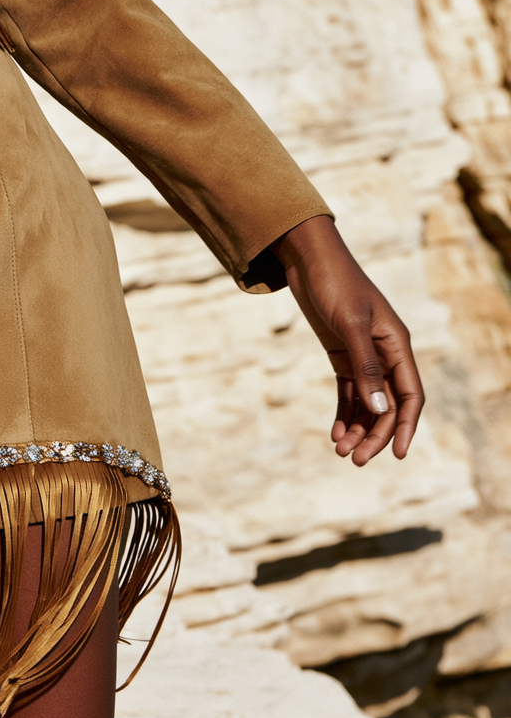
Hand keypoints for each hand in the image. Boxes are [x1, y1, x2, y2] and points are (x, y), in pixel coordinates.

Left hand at [270, 215, 423, 464]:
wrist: (308, 257)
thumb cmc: (334, 282)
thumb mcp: (349, 323)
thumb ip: (365, 366)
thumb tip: (379, 410)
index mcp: (396, 344)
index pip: (410, 395)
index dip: (405, 426)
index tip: (396, 454)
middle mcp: (384, 353)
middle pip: (386, 405)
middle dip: (373, 434)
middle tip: (355, 461)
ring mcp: (362, 354)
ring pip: (367, 402)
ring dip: (357, 427)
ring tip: (340, 451)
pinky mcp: (341, 352)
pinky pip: (349, 390)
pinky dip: (344, 411)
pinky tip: (334, 432)